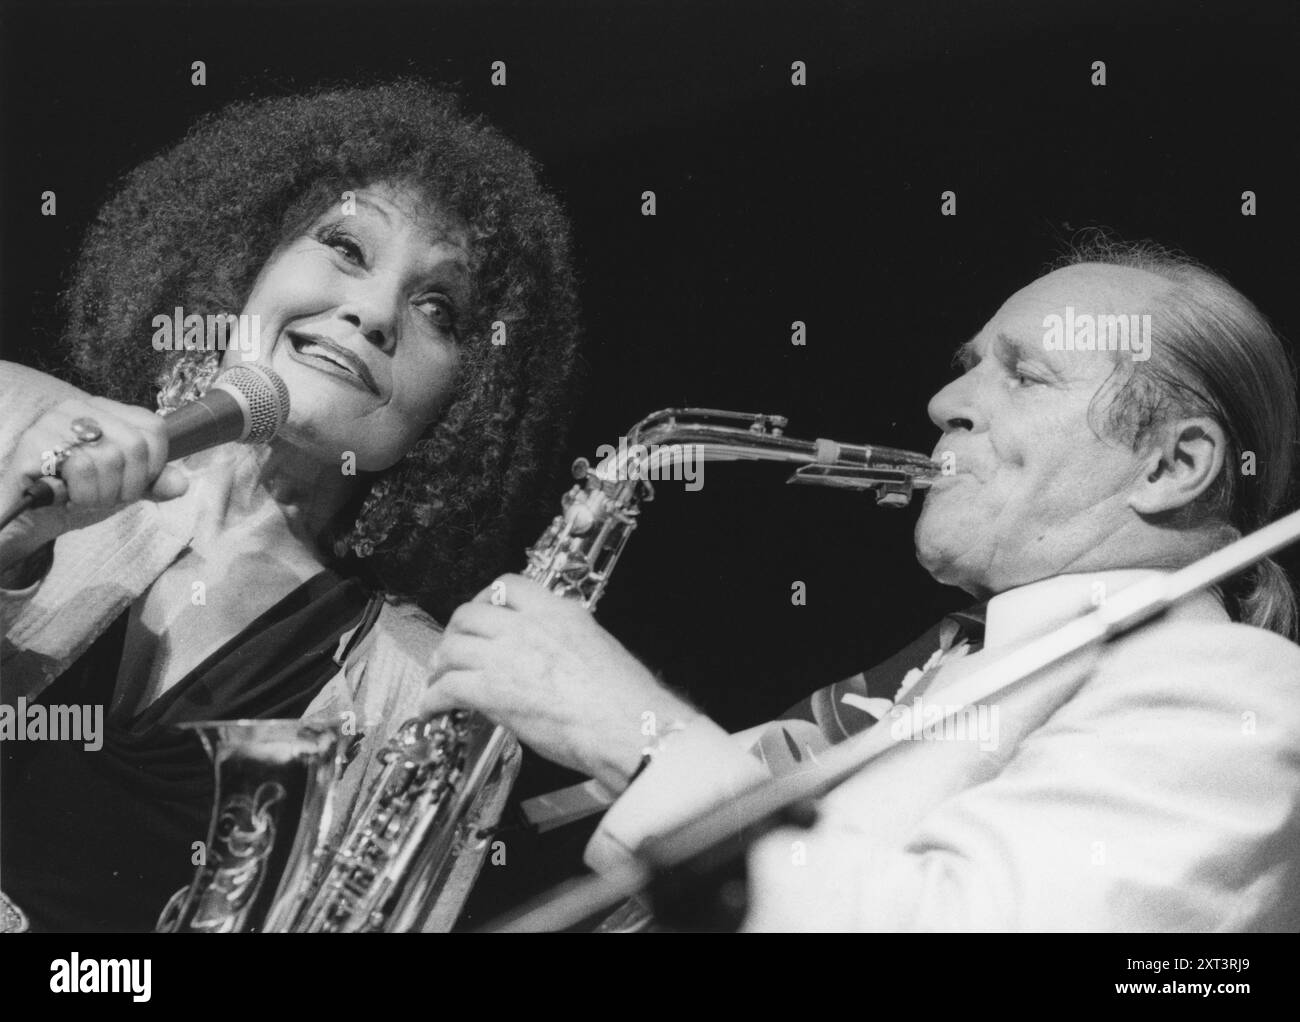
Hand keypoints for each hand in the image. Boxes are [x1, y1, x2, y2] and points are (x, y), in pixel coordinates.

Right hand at [1, 396, 187, 570]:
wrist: (28, 519)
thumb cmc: (77, 496)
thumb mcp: (124, 488)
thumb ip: (154, 483)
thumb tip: (181, 483)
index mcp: (106, 411)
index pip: (154, 428)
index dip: (153, 465)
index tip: (133, 484)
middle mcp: (78, 408)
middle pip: (134, 446)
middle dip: (127, 485)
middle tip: (105, 497)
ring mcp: (52, 422)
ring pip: (108, 457)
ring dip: (101, 494)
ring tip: (83, 497)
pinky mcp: (33, 444)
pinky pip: (79, 467)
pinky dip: (80, 493)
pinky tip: (66, 497)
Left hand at [423, 573, 699, 791]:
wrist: (626, 724)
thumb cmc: (623, 699)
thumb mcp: (597, 647)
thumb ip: (566, 640)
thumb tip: (552, 653)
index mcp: (557, 611)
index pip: (509, 585)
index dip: (486, 599)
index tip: (481, 613)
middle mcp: (526, 626)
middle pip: (469, 613)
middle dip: (455, 631)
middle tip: (451, 648)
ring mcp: (505, 656)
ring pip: (451, 648)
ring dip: (439, 665)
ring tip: (437, 680)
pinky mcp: (491, 690)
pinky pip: (447, 688)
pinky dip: (433, 699)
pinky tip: (432, 709)